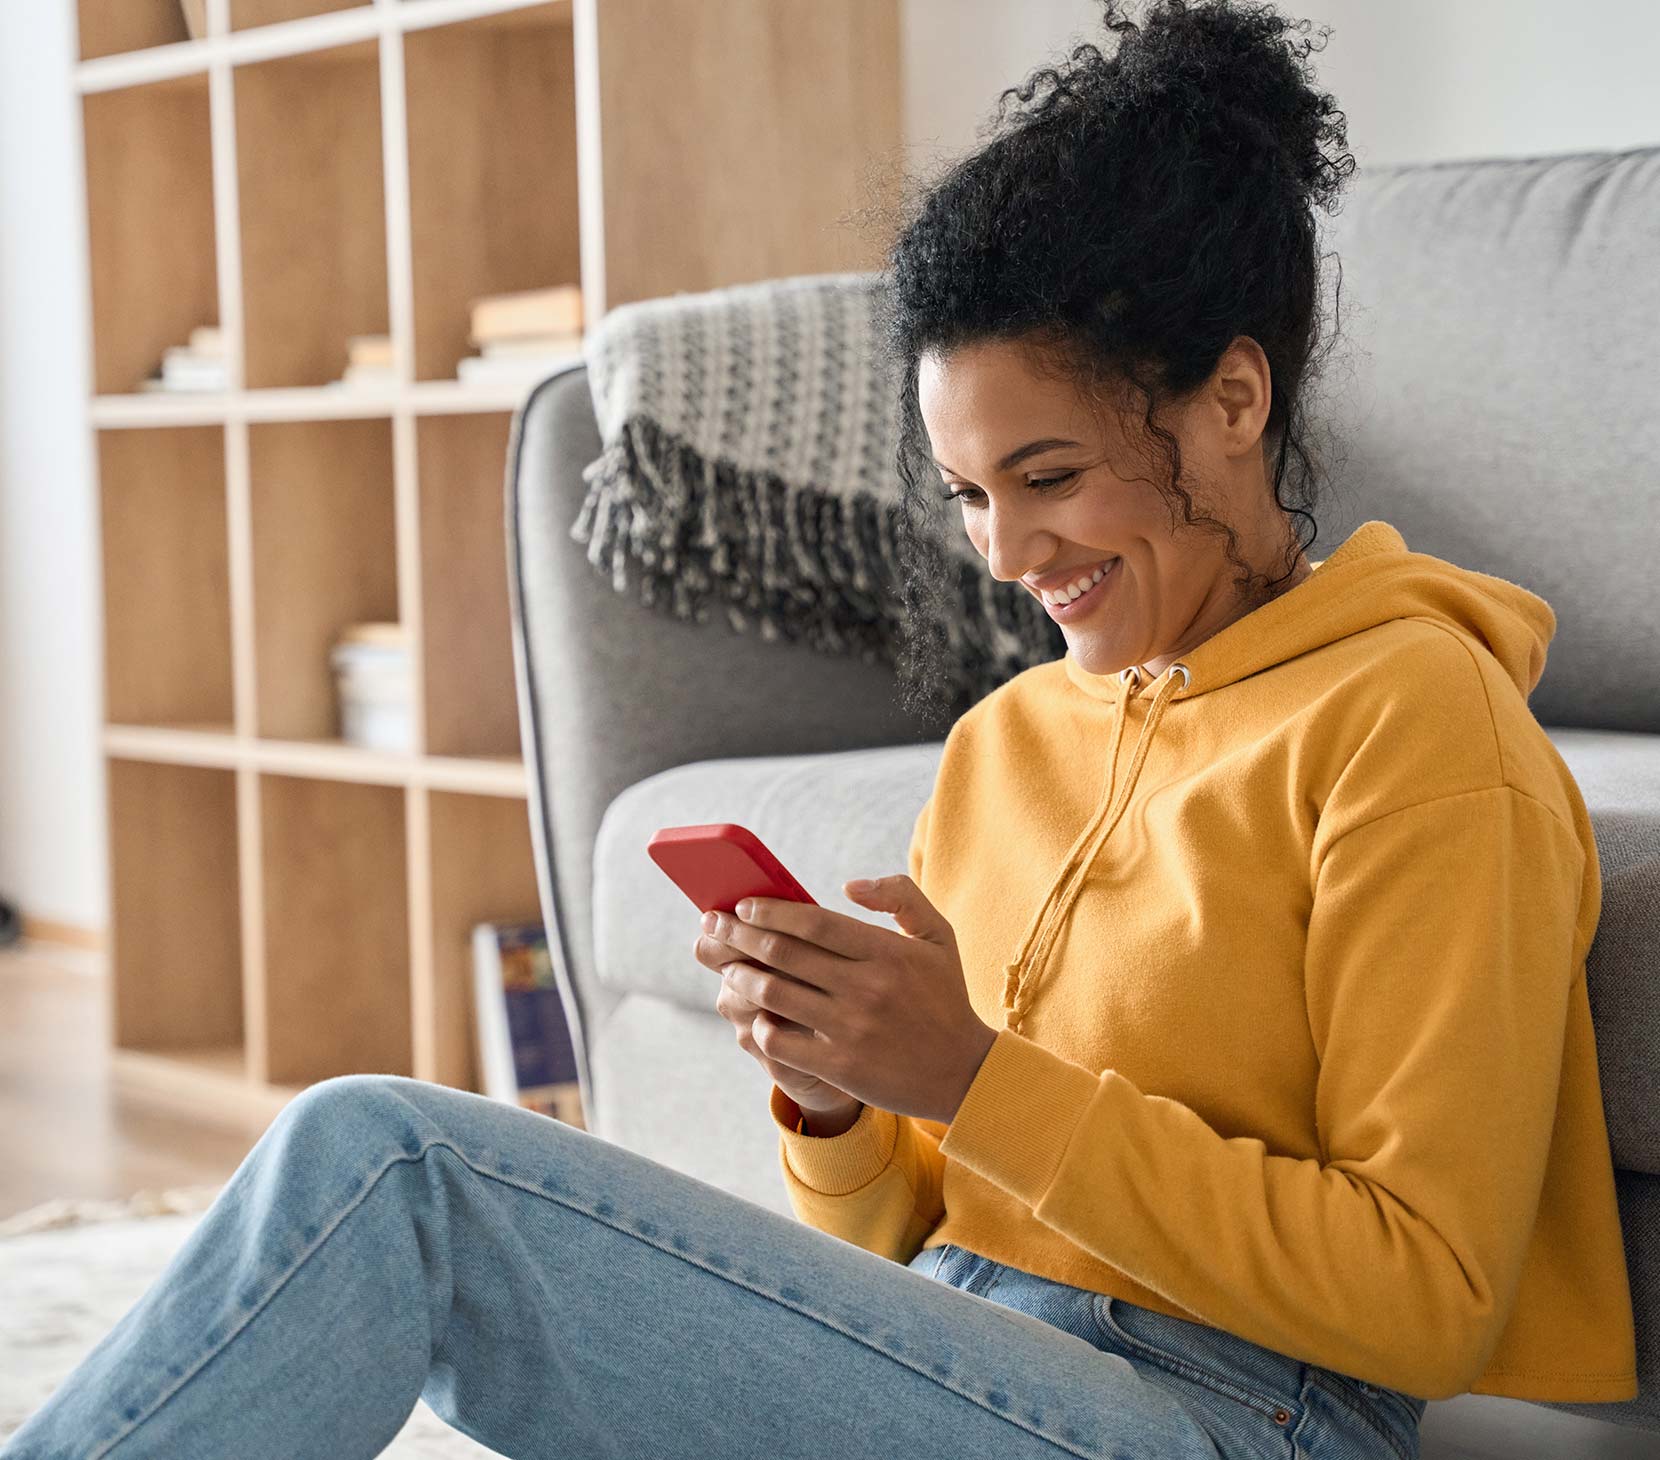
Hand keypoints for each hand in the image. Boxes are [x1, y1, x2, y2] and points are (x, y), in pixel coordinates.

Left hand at [696, 875, 998, 1125]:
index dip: (770, 910)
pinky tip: (755, 1015)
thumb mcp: (939, 936)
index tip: (743, 905)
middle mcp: (867, 987)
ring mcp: (851, 1029)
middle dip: (738, 934)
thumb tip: (848, 886)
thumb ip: (900, 896)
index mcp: (887, 951)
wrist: (964, 1072)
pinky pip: (780, 1041)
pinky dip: (759, 1025)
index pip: (813, 920)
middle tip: (712, 925)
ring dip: (740, 976)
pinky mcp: (840, 1066)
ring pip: (774, 994)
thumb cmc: (944, 997)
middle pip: (783, 952)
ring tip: (727, 967)